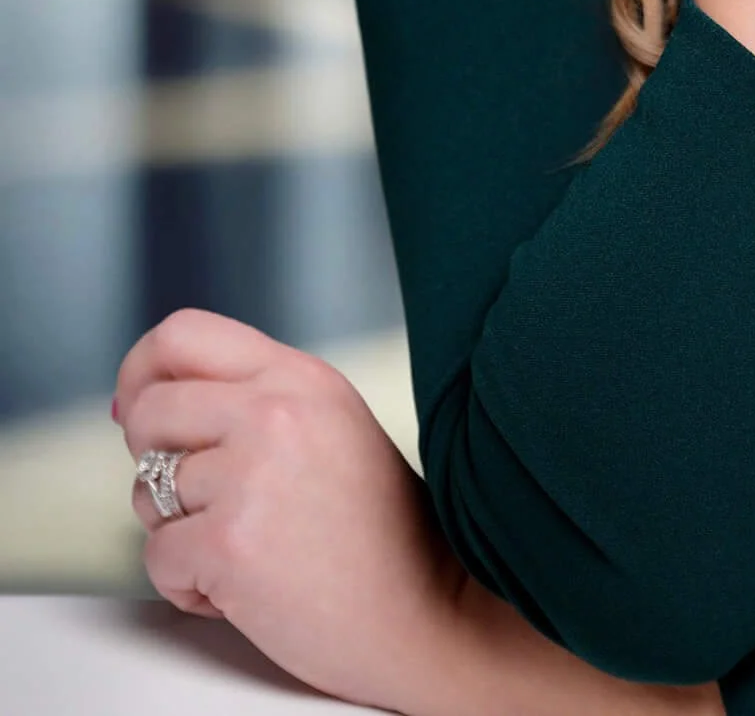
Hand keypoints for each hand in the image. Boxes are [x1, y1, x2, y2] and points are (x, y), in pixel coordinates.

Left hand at [116, 308, 470, 712]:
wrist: (428, 608)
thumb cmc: (380, 531)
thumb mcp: (329, 425)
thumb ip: (252, 399)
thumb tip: (138, 403)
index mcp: (299, 375)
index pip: (182, 334)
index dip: (141, 372)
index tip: (137, 410)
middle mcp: (274, 411)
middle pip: (148, 411)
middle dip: (153, 463)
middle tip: (203, 498)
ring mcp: (251, 474)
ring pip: (146, 492)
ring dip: (179, 532)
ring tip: (246, 548)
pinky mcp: (229, 542)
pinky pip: (157, 558)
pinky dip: (189, 587)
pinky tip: (244, 588)